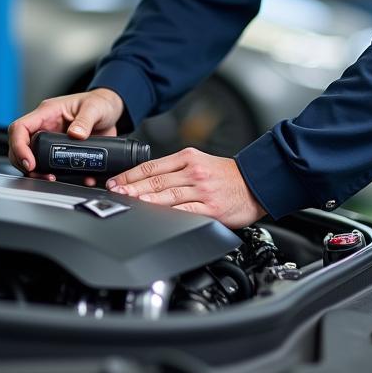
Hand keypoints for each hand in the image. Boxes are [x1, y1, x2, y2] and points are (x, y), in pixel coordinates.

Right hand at [7, 88, 123, 177]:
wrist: (112, 111)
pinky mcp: (62, 150)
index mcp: (48, 112)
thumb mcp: (95, 107)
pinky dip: (61, 175)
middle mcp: (46, 126)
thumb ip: (85, 120)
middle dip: (26, 164)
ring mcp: (52, 139)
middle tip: (42, 175)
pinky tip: (73, 178)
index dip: (19, 146)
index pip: (20, 128)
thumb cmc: (99, 102)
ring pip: (35, 158)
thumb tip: (76, 134)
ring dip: (40, 172)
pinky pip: (54, 165)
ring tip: (52, 178)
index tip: (30, 162)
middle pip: (22, 146)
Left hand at [107, 147, 264, 228]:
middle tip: (115, 192)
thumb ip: (176, 170)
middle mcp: (194, 171)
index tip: (115, 182)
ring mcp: (202, 190)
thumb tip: (146, 181)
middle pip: (156, 179)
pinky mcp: (210, 208)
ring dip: (145, 198)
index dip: (130, 174)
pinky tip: (155, 215)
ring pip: (167, 193)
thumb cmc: (227, 176)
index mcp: (189, 157)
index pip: (152, 165)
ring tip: (129, 201)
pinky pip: (185, 210)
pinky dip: (168, 213)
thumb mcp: (201, 162)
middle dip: (132, 186)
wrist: (256, 184)